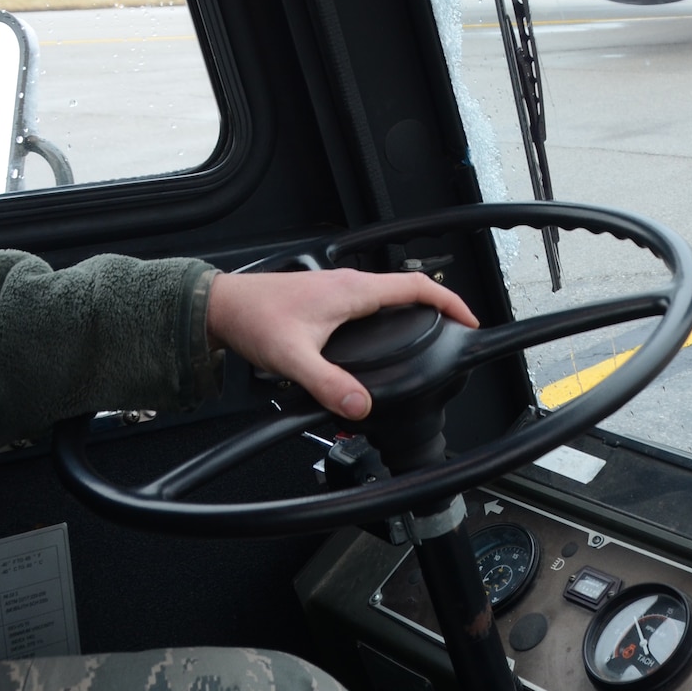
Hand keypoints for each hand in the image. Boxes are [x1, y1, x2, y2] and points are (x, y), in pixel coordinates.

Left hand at [206, 270, 478, 420]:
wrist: (222, 306)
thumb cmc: (254, 320)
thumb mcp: (293, 358)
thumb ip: (328, 384)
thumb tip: (360, 406)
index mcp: (353, 291)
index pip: (417, 287)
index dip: (449, 302)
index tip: (469, 320)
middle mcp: (349, 284)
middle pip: (408, 288)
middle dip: (439, 306)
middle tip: (456, 329)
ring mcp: (338, 288)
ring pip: (389, 293)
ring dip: (414, 308)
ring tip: (428, 331)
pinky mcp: (326, 297)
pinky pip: (371, 300)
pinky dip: (390, 312)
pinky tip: (382, 334)